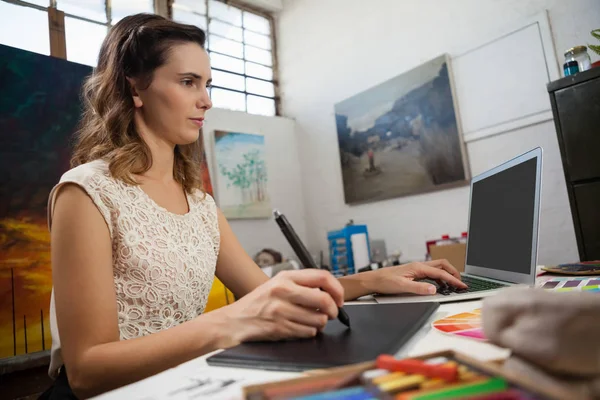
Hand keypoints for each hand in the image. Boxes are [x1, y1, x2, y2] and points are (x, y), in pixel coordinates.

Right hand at [220, 269, 344, 342]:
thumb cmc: (257, 303)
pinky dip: (309, 332)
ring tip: (311, 321)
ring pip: (318, 319)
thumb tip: (329, 291)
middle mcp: (283, 291)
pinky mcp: (279, 327)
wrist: (234, 321)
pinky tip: (300, 328)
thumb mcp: (277, 285)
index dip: (336, 288)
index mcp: (285, 277)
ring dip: (320, 323)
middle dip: (333, 310)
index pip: (322, 277)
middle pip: (324, 299)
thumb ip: (301, 285)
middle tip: (332, 313)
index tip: (339, 298)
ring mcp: (280, 310)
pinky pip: (307, 332)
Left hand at [359, 259, 466, 294]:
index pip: (441, 273)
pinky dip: (439, 277)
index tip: (462, 286)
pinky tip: (439, 285)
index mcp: (418, 268)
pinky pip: (431, 273)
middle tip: (461, 283)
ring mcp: (416, 269)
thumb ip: (419, 288)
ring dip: (447, 275)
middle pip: (442, 265)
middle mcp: (419, 266)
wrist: (374, 280)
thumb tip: (434, 289)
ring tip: (453, 285)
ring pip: (437, 268)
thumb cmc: (385, 282)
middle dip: (453, 273)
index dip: (453, 279)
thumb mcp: (402, 287)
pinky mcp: (414, 273)